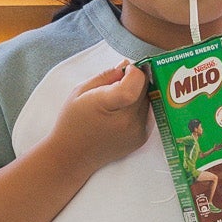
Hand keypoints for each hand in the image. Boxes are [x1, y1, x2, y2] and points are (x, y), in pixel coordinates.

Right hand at [50, 60, 151, 175]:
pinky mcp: (141, 139)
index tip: (125, 70)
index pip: (135, 84)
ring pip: (149, 101)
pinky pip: (148, 114)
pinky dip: (139, 107)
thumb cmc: (73, 122)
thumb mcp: (81, 91)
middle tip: (120, 81)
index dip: (134, 73)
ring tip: (118, 98)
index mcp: (108, 107)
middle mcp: (127, 121)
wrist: (73, 156)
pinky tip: (121, 111)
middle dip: (136, 80)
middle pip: (145, 90)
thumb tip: (126, 64)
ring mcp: (136, 132)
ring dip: (139, 94)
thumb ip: (106, 75)